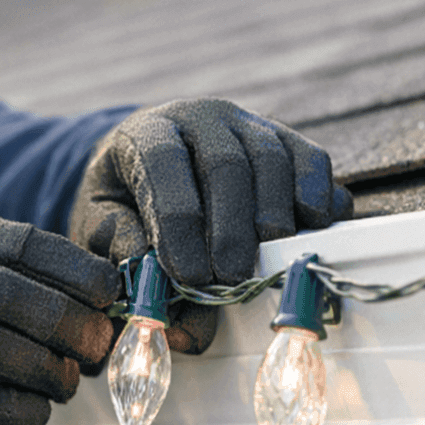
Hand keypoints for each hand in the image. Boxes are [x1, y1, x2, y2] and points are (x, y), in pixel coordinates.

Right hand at [0, 219, 118, 424]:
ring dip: (48, 372)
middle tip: (96, 348)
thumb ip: (4, 285)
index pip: (16, 242)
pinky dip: (18, 413)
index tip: (109, 291)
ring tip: (64, 384)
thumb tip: (100, 310)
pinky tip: (34, 415)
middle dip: (68, 323)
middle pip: (9, 294)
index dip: (73, 266)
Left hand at [69, 99, 350, 352]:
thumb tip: (166, 306)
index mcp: (145, 133)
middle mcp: (200, 118)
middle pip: (225, 162)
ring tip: (268, 261)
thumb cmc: (126, 200)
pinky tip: (311, 230)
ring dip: (274, 215)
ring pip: (272, 158)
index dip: (177, 220)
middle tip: (230, 277)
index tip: (187, 274)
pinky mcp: (287, 139)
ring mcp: (247, 124)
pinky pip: (312, 159)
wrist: (151, 162)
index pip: (162, 163)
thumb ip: (128, 256)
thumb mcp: (105, 224)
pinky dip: (318, 195)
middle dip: (231, 227)